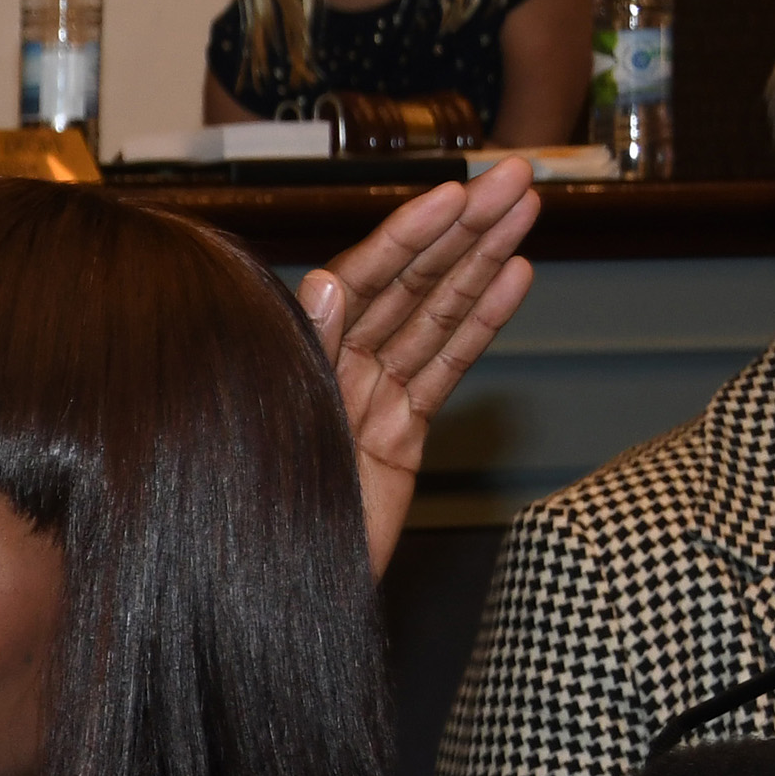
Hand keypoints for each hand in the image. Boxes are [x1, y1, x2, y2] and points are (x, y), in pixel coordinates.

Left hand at [303, 153, 539, 577]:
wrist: (269, 597)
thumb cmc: (250, 512)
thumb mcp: (276, 424)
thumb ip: (308, 351)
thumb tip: (331, 278)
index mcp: (298, 353)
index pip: (362, 277)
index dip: (410, 235)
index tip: (454, 193)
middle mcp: (335, 365)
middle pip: (409, 283)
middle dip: (463, 228)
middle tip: (516, 178)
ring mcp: (370, 397)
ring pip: (434, 316)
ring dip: (482, 260)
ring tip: (525, 209)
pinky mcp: (400, 435)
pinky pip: (445, 368)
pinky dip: (481, 322)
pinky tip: (515, 275)